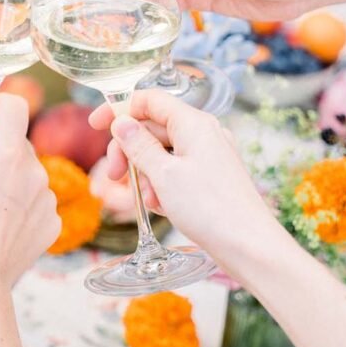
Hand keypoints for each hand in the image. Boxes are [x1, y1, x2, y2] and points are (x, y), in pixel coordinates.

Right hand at [0, 94, 60, 303]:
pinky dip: (22, 203)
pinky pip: (37, 200)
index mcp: (9, 156)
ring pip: (28, 173)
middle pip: (19, 144)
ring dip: (10, 178)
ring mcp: (48, 198)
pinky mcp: (53, 222)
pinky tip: (2, 222)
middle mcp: (35, 172)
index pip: (15, 108)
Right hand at [89, 89, 272, 262]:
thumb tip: (121, 123)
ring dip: (146, 172)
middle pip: (152, 128)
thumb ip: (138, 145)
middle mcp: (203, 133)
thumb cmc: (211, 209)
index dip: (120, 109)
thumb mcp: (164, 175)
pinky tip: (161, 206)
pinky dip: (163, 183)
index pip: (149, 100)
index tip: (96, 125)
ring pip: (162, 152)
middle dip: (129, 149)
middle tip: (113, 175)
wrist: (249, 246)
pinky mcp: (211, 176)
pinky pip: (176, 170)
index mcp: (194, 123)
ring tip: (148, 199)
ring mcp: (209, 155)